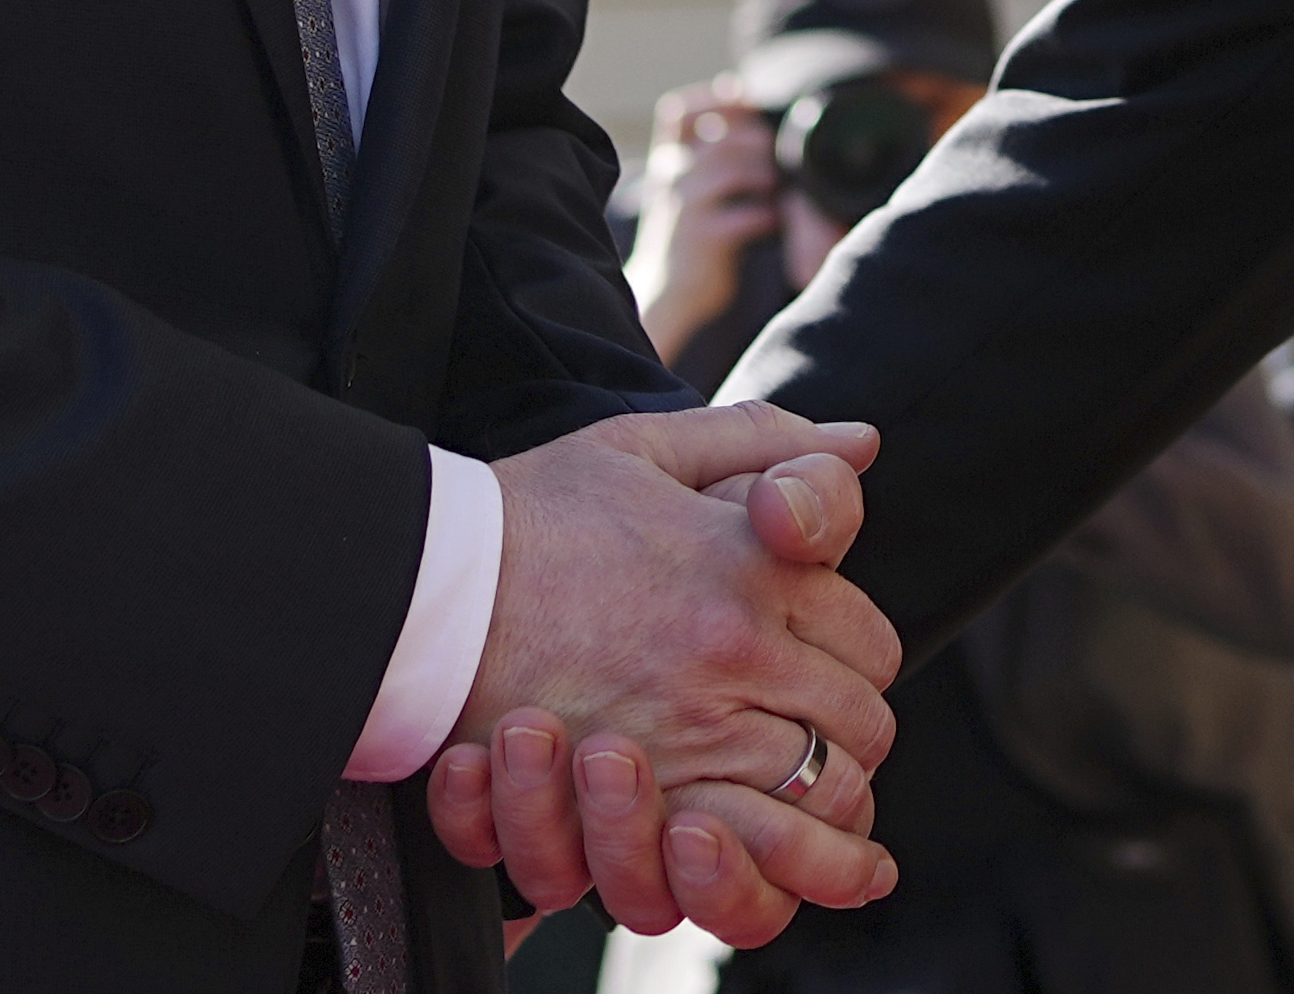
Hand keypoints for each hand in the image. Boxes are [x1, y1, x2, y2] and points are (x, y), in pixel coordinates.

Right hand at [431, 406, 900, 940]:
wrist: (424, 584)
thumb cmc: (532, 513)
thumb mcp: (646, 448)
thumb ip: (763, 440)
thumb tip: (863, 441)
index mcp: (752, 567)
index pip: (869, 642)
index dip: (857, 659)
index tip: (824, 664)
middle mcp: (736, 651)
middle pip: (860, 726)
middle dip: (848, 733)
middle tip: (810, 730)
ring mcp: (689, 730)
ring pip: (817, 794)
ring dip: (814, 800)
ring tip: (784, 786)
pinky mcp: (633, 795)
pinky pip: (741, 849)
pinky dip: (759, 853)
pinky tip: (748, 831)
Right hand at [625, 80, 780, 363]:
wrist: (667, 290)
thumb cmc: (689, 232)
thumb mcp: (688, 184)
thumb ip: (709, 147)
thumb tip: (744, 96)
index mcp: (667, 160)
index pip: (680, 112)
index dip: (714, 99)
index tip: (747, 98)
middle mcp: (670, 178)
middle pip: (719, 140)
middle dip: (757, 141)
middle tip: (777, 156)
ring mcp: (684, 208)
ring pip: (730, 172)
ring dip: (764, 174)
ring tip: (777, 187)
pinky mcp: (701, 239)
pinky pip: (743, 216)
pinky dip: (766, 214)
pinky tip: (774, 220)